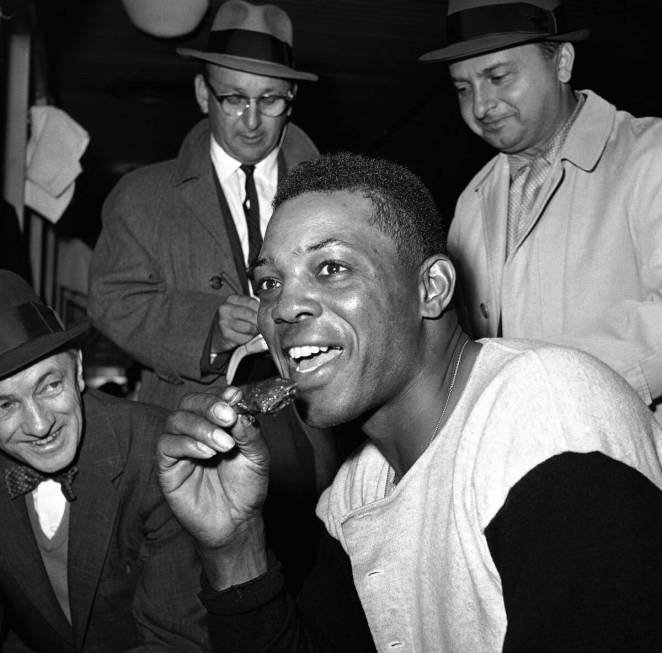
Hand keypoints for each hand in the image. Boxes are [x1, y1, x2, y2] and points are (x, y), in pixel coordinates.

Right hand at [156, 387, 269, 552]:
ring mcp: (179, 447)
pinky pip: (166, 446)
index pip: (211, 397)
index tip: (234, 396)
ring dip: (201, 427)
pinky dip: (186, 444)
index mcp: (217, 423)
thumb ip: (249, 431)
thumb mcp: (257, 456)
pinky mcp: (167, 467)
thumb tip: (238, 408)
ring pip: (176, 420)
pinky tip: (207, 454)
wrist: (238, 521)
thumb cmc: (246, 486)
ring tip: (224, 445)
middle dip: (209, 406)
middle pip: (189, 402)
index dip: (220, 394)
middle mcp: (195, 430)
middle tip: (228, 417)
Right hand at [213, 294, 259, 352]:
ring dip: (254, 331)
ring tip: (253, 331)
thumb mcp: (240, 308)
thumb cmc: (232, 321)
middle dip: (258, 322)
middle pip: (251, 315)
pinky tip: (245, 337)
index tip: (263, 315)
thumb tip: (268, 311)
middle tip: (261, 325)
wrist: (216, 335)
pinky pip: (244, 337)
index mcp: (231, 299)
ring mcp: (224, 322)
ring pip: (249, 327)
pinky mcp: (225, 334)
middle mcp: (225, 309)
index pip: (252, 302)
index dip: (260, 310)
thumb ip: (252, 306)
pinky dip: (248, 338)